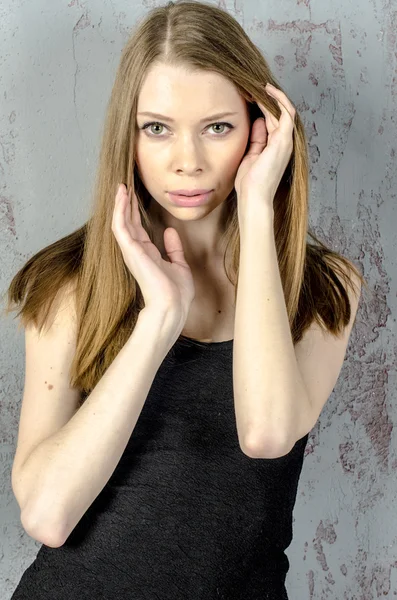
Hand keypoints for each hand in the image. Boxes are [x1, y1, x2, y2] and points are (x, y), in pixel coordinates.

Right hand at [111, 184, 194, 323]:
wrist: (172, 305)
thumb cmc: (176, 292)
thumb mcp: (178, 264)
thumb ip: (173, 248)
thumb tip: (169, 231)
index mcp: (147, 254)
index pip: (137, 228)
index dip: (134, 211)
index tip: (134, 195)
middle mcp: (136, 251)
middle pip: (128, 221)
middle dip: (126, 203)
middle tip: (125, 184)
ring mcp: (131, 250)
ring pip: (121, 221)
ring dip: (120, 203)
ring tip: (121, 185)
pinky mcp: (130, 250)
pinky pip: (120, 226)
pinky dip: (119, 209)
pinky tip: (121, 195)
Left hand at [234, 84, 295, 210]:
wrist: (254, 196)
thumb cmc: (250, 182)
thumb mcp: (251, 155)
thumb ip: (256, 138)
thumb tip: (258, 121)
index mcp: (277, 146)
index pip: (275, 120)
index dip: (266, 106)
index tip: (252, 94)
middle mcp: (285, 142)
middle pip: (281, 112)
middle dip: (269, 98)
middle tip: (255, 84)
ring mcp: (286, 141)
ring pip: (284, 109)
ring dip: (273, 95)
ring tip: (260, 84)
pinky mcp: (283, 140)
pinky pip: (284, 113)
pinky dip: (276, 100)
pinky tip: (264, 91)